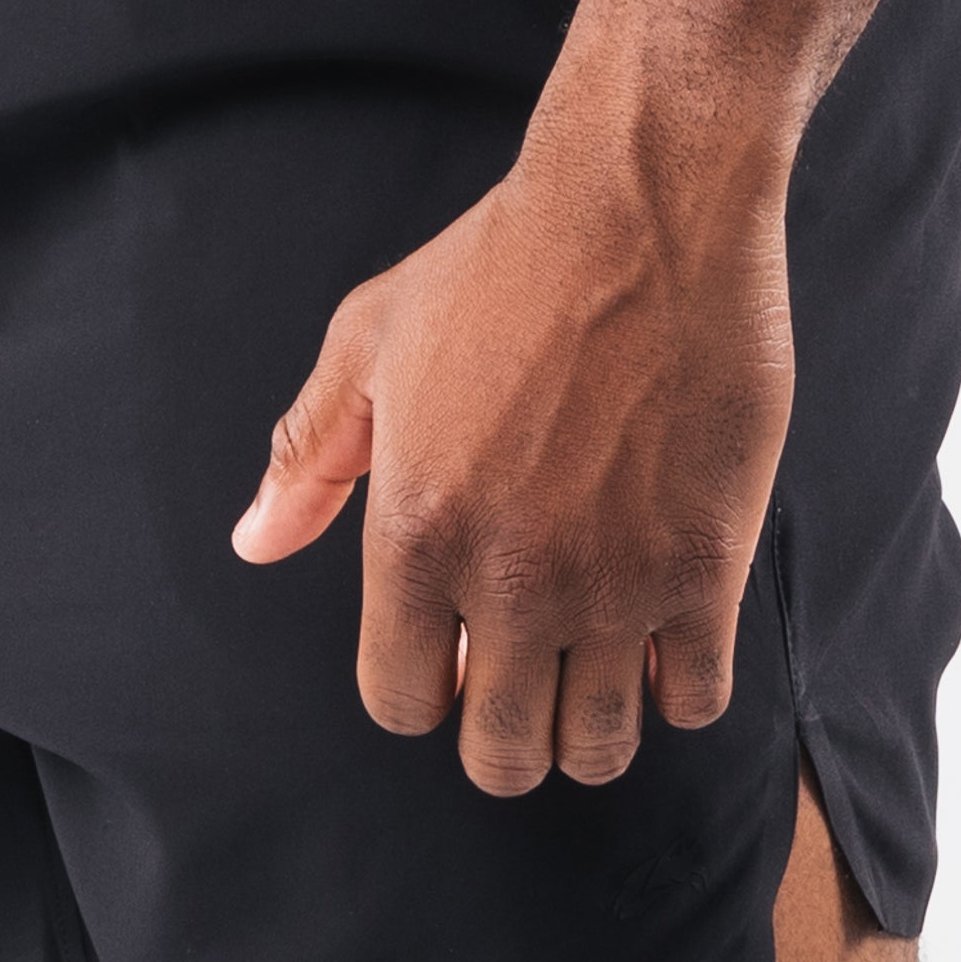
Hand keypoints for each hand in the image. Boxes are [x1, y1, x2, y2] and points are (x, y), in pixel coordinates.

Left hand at [232, 111, 793, 792]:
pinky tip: (666, 623)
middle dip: (504, 727)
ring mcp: (612, 583)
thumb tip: (254, 542)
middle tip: (526, 664)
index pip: (400, 704)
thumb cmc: (501, 261)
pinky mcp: (706, 567)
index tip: (453, 645)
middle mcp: (507, 579)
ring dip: (589, 720)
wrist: (645, 206)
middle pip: (500, 756)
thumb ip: (308, 456)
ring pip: (596, 749)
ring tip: (595, 653)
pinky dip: (677, 683)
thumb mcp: (371, 339)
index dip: (424, 684)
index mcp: (412, 532)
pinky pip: (693, 700)